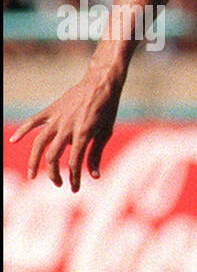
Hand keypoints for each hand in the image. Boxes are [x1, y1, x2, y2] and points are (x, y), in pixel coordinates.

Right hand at [10, 69, 124, 190]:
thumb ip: (96, 154)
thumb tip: (94, 176)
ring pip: (39, 143)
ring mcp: (57, 118)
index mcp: (84, 134)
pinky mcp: (51, 110)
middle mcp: (67, 128)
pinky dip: (23, 131)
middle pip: (53, 157)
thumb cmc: (107, 109)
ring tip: (32, 174)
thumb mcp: (106, 132)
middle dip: (54, 173)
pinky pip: (33, 121)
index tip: (74, 188)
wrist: (100, 83)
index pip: (74, 163)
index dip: (74, 178)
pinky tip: (13, 140)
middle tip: (58, 183)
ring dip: (34, 160)